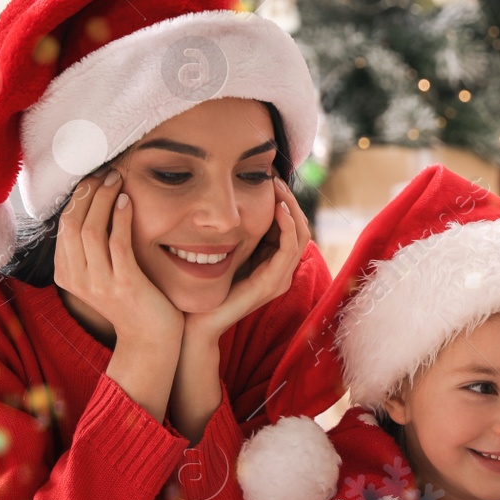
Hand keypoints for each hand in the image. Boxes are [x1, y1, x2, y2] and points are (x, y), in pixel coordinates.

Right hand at [53, 170, 183, 346]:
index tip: (93, 178)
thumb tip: (90, 205)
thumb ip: (89, 249)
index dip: (77, 197)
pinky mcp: (124, 285)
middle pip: (73, 224)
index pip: (63, 226)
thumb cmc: (129, 300)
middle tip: (106, 173)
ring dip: (104, 199)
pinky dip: (121, 217)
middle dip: (89, 193)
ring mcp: (99, 284)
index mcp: (66, 274)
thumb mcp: (99, 274)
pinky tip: (128, 201)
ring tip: (117, 180)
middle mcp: (77, 279)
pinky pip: (117, 243)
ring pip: (92, 230)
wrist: (149, 339)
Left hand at [182, 178, 309, 346]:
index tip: (272, 179)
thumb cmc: (208, 286)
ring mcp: (279, 278)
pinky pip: (289, 249)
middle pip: (301, 228)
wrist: (198, 320)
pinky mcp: (272, 283)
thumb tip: (236, 202)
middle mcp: (282, 271)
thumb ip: (238, 233)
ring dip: (291, 208)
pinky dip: (287, 226)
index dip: (286, 202)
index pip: (292, 227)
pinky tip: (277, 209)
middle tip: (276, 179)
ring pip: (300, 235)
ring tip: (279, 188)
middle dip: (291, 201)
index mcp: (273, 263)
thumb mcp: (227, 251)